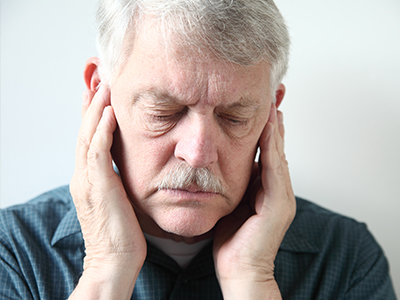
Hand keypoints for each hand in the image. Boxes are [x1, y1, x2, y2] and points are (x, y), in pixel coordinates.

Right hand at [69, 86, 145, 298]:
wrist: (114, 261)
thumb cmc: (121, 234)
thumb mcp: (118, 201)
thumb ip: (117, 181)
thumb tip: (126, 168)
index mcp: (88, 179)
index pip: (88, 139)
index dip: (92, 116)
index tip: (100, 95)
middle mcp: (83, 176)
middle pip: (84, 132)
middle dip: (91, 104)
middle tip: (98, 80)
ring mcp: (87, 180)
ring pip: (87, 136)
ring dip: (95, 109)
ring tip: (103, 86)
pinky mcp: (97, 186)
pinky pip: (97, 151)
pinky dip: (101, 130)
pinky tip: (108, 112)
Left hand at [213, 104, 295, 298]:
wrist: (240, 271)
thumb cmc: (231, 241)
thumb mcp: (229, 205)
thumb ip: (230, 184)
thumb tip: (217, 165)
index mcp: (264, 188)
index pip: (266, 150)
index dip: (264, 127)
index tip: (260, 103)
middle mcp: (277, 189)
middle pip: (276, 146)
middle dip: (274, 119)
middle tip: (273, 92)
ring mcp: (281, 196)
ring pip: (278, 153)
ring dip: (275, 128)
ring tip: (272, 102)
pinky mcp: (279, 205)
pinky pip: (274, 170)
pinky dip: (272, 148)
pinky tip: (269, 128)